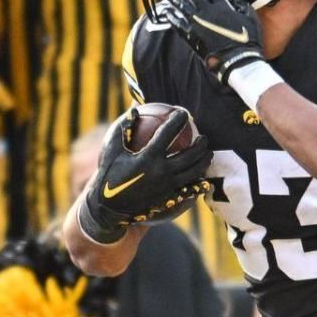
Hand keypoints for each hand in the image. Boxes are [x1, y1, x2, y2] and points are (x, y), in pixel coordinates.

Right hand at [76, 106, 213, 242]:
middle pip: (190, 155)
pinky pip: (188, 188)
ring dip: (204, 161)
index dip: (178, 119)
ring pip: (194, 172)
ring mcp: (167, 186)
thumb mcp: (112, 150)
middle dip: (200, 144)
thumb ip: (123, 128)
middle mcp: (162, 171)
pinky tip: (202, 177)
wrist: (109, 207)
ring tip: (208, 154)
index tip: (183, 113)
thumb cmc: (109, 174)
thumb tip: (134, 109)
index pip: (168, 132)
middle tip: (204, 137)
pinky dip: (198, 182)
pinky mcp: (169, 197)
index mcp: (148, 157)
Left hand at [153, 0, 264, 83]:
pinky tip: (167, 12)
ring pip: (182, 7)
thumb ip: (243, 6)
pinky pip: (178, 24)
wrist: (237, 60)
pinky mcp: (191, 36)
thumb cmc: (247, 41)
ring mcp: (197, 24)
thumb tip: (237, 1)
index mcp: (222, 7)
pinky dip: (172, 17)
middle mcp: (207, 12)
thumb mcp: (250, 19)